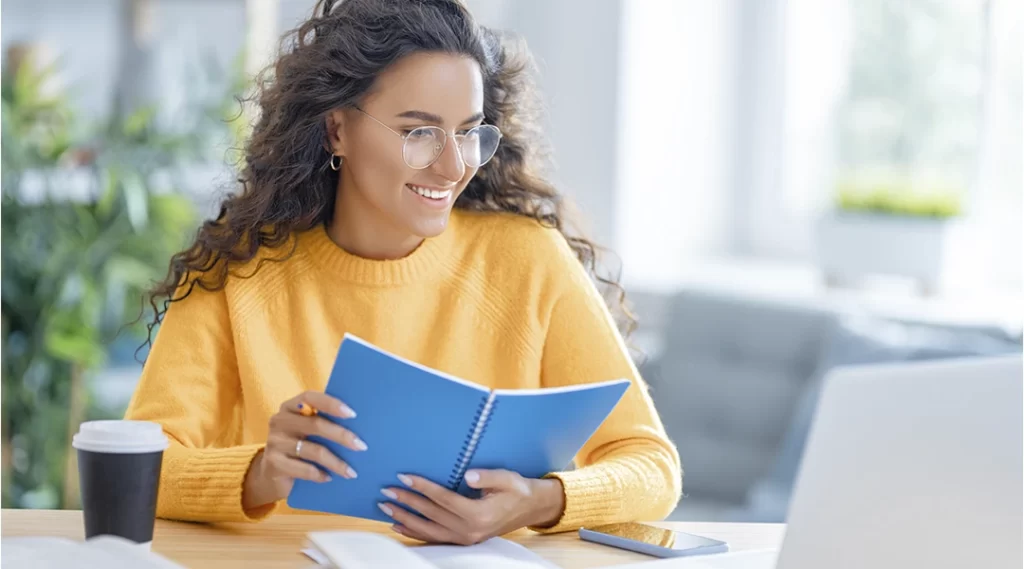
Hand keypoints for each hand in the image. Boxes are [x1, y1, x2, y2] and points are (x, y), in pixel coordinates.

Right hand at [242, 391, 365, 510]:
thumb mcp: (308, 431)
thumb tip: (359, 426)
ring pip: (313, 450)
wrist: (272, 472)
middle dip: (342, 436)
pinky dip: (319, 475)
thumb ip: (325, 423)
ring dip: (336, 462)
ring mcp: (275, 442)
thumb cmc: (299, 445)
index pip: (310, 397)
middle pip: (315, 425)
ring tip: (351, 472)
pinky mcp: (274, 464)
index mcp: (291, 407)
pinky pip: (303, 469)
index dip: (331, 404)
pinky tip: (330, 478)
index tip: (352, 414)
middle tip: (361, 446)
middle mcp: (280, 421)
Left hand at [377, 469, 565, 544]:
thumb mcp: (507, 478)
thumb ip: (488, 477)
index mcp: (479, 513)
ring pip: (428, 530)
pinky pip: (434, 539)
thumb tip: (467, 475)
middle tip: (386, 490)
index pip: (443, 499)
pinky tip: (399, 526)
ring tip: (385, 508)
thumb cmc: (518, 489)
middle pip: (431, 515)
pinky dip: (414, 533)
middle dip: (407, 502)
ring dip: (405, 519)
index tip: (404, 477)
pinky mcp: (463, 540)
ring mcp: (466, 538)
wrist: (530, 508)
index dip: (422, 487)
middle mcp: (470, 530)